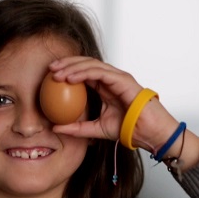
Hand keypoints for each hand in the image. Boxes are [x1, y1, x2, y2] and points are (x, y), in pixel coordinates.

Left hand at [48, 57, 198, 170]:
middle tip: (50, 69)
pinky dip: (83, 73)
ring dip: (72, 66)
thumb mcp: (96, 129)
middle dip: (66, 64)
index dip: (66, 72)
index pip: (83, 73)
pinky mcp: (122, 79)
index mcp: (105, 87)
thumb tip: (55, 128)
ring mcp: (117, 77)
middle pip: (85, 64)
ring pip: (90, 64)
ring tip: (57, 72)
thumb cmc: (128, 130)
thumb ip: (77, 128)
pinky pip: (99, 72)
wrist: (149, 133)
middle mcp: (110, 79)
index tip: (50, 77)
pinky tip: (70, 78)